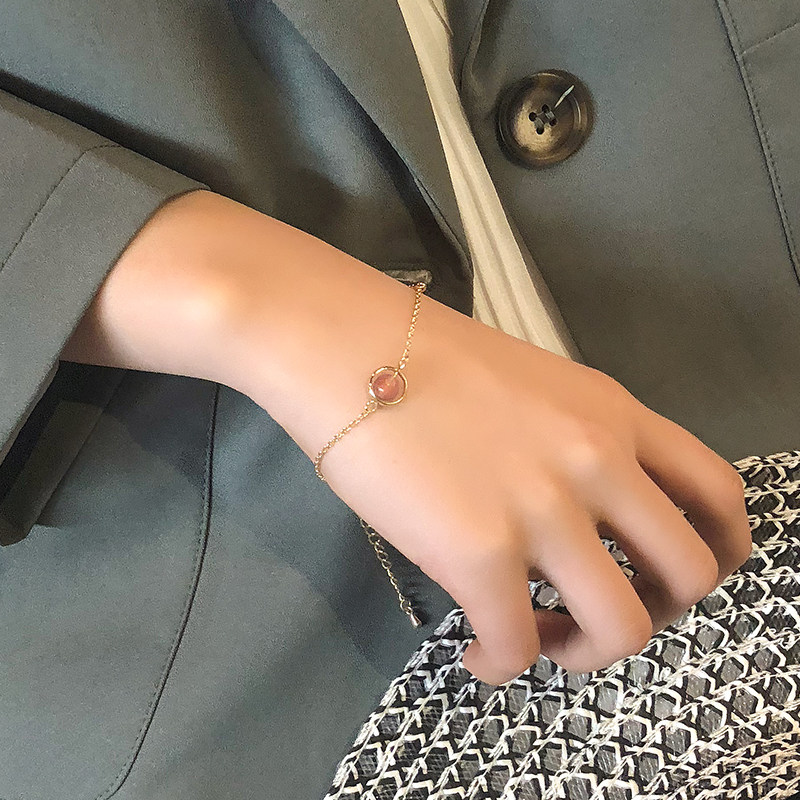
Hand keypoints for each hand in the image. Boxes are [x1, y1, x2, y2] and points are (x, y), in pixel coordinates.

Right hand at [63, 190, 752, 684]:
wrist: (346, 346)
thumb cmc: (424, 356)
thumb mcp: (532, 385)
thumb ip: (574, 441)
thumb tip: (577, 513)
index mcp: (613, 413)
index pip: (718, 492)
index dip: (719, 550)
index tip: (677, 576)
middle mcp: (597, 461)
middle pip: (691, 574)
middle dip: (659, 614)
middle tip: (599, 612)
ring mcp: (543, 510)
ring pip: (624, 629)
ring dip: (586, 653)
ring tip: (539, 638)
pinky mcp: (479, 554)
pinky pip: (516, 648)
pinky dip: (502, 664)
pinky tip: (476, 649)